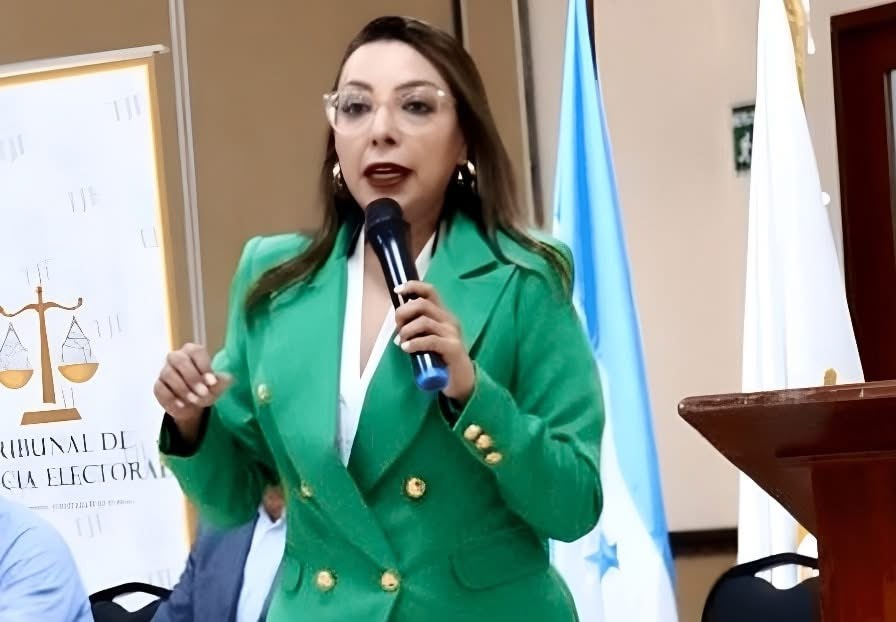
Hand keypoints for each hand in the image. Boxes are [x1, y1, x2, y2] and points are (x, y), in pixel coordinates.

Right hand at [153, 343, 231, 440]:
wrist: (194, 405)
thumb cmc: (208, 388)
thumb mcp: (219, 385)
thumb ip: (221, 380)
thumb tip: (217, 379)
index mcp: (193, 352)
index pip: (195, 351)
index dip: (203, 366)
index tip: (212, 382)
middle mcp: (176, 357)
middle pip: (179, 360)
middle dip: (192, 377)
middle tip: (203, 392)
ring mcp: (165, 371)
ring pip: (168, 374)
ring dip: (182, 388)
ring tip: (194, 399)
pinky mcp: (158, 385)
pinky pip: (160, 389)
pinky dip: (171, 398)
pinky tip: (182, 405)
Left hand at [394, 281, 474, 402]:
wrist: (460, 379)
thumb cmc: (441, 357)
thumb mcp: (428, 338)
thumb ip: (417, 328)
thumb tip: (398, 321)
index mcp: (442, 314)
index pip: (430, 291)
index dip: (413, 287)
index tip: (398, 290)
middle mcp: (449, 319)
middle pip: (422, 304)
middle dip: (403, 313)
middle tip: (398, 328)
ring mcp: (452, 333)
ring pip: (424, 321)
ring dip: (407, 331)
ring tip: (402, 342)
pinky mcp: (453, 347)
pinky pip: (430, 340)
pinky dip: (414, 343)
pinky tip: (406, 348)